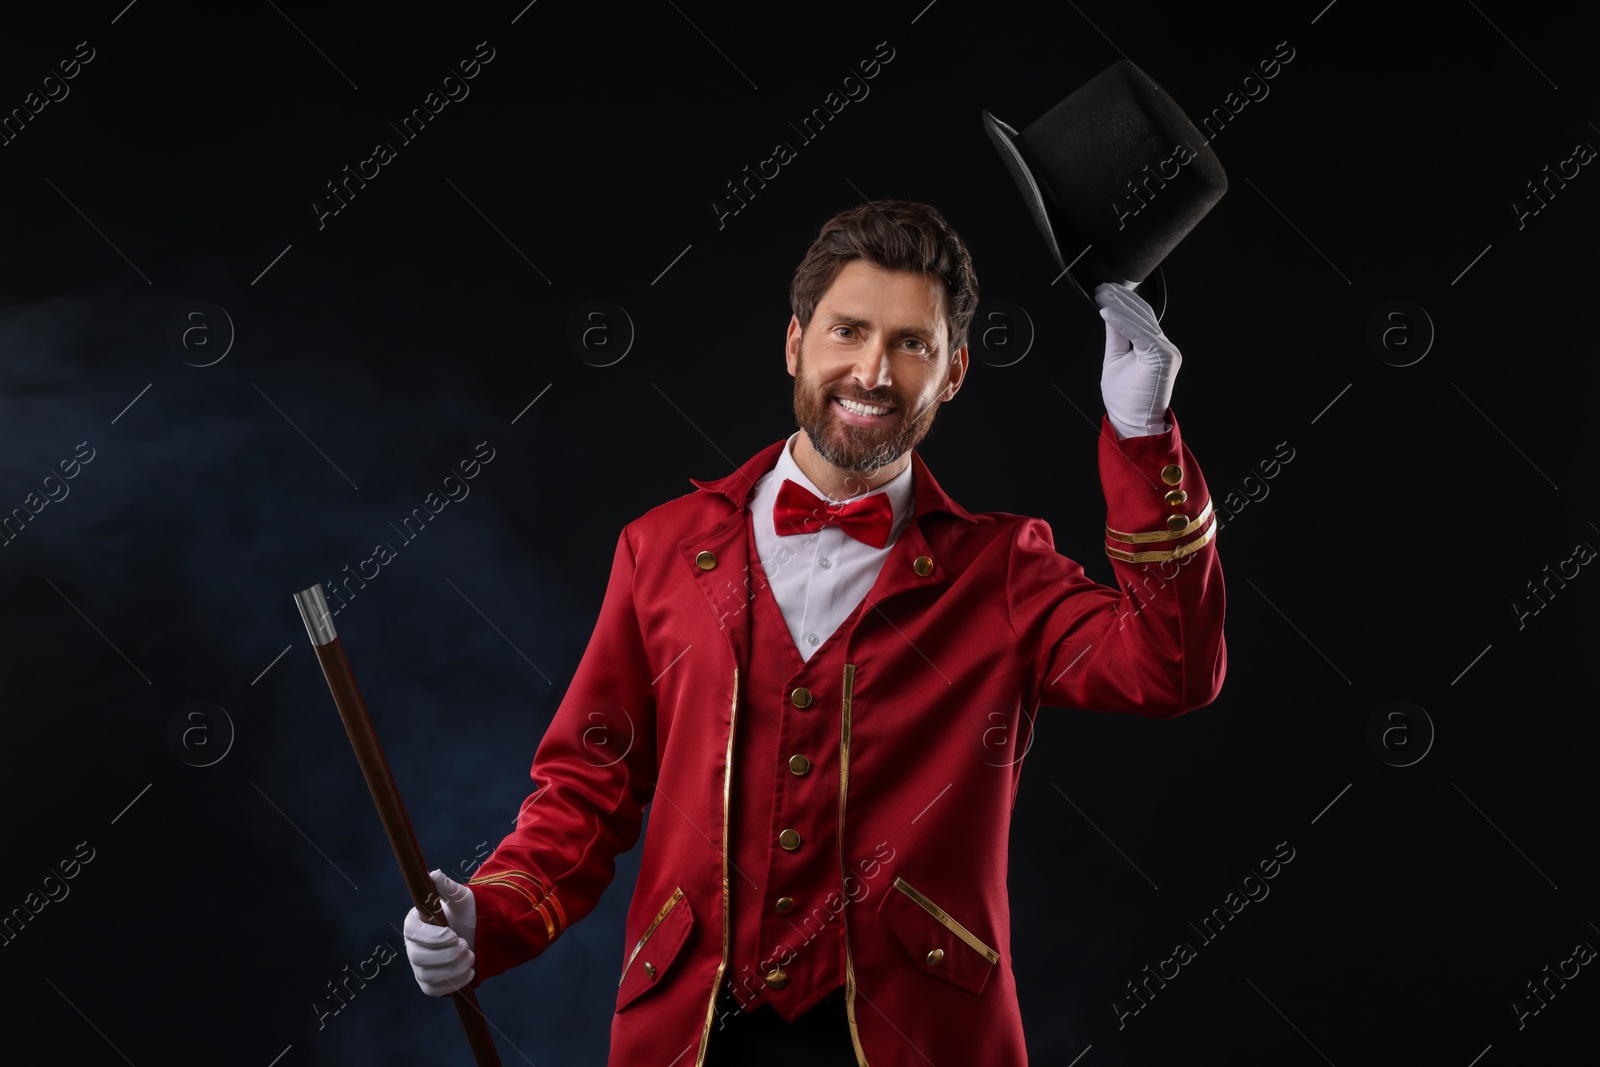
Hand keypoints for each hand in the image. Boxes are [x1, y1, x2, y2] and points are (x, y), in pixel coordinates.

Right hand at [403, 869, 476, 995]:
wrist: (478, 936)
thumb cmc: (466, 914)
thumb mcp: (461, 899)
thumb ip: (448, 888)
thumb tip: (434, 874)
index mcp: (414, 923)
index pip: (414, 933)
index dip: (433, 937)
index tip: (453, 934)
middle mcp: (412, 946)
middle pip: (418, 958)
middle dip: (447, 955)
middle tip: (466, 946)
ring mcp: (419, 967)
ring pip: (429, 976)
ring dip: (455, 968)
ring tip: (471, 956)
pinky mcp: (429, 984)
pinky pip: (436, 990)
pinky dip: (455, 982)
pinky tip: (469, 972)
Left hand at [1096, 281, 1179, 439]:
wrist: (1135, 424)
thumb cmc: (1126, 399)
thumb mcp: (1115, 360)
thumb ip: (1116, 336)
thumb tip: (1109, 313)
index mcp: (1155, 347)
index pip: (1141, 316)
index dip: (1123, 301)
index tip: (1103, 290)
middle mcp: (1165, 346)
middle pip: (1142, 314)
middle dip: (1120, 298)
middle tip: (1100, 287)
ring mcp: (1166, 351)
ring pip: (1141, 320)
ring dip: (1119, 305)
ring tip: (1101, 295)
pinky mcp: (1163, 357)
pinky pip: (1139, 333)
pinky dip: (1121, 321)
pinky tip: (1105, 312)